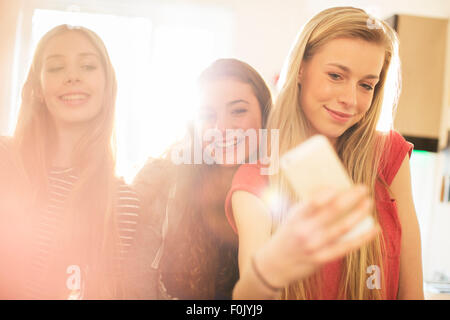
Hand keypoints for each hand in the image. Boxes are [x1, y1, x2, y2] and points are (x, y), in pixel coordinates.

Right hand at [254, 185, 378, 287]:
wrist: (275, 264)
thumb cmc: (287, 235)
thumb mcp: (292, 217)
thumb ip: (309, 207)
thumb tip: (333, 191)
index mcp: (296, 218)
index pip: (315, 200)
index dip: (332, 191)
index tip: (343, 185)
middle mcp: (305, 231)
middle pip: (334, 210)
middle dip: (351, 197)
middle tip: (363, 188)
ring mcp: (315, 246)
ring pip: (343, 227)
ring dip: (359, 213)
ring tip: (368, 203)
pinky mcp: (322, 259)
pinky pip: (347, 246)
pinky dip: (363, 237)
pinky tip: (374, 228)